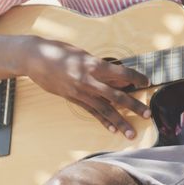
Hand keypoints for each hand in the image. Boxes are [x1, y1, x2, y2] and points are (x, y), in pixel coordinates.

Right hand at [23, 37, 150, 137]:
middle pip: (116, 96)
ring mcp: (80, 91)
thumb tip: (120, 81)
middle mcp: (88, 80)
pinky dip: (102, 121)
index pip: (122, 74)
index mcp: (94, 64)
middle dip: (134, 107)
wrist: (34, 57)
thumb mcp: (84, 55)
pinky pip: (91, 112)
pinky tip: (112, 130)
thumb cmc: (60, 51)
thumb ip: (102, 68)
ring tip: (131, 133)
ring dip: (119, 122)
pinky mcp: (72, 98)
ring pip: (104, 109)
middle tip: (148, 115)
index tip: (147, 82)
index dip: (136, 78)